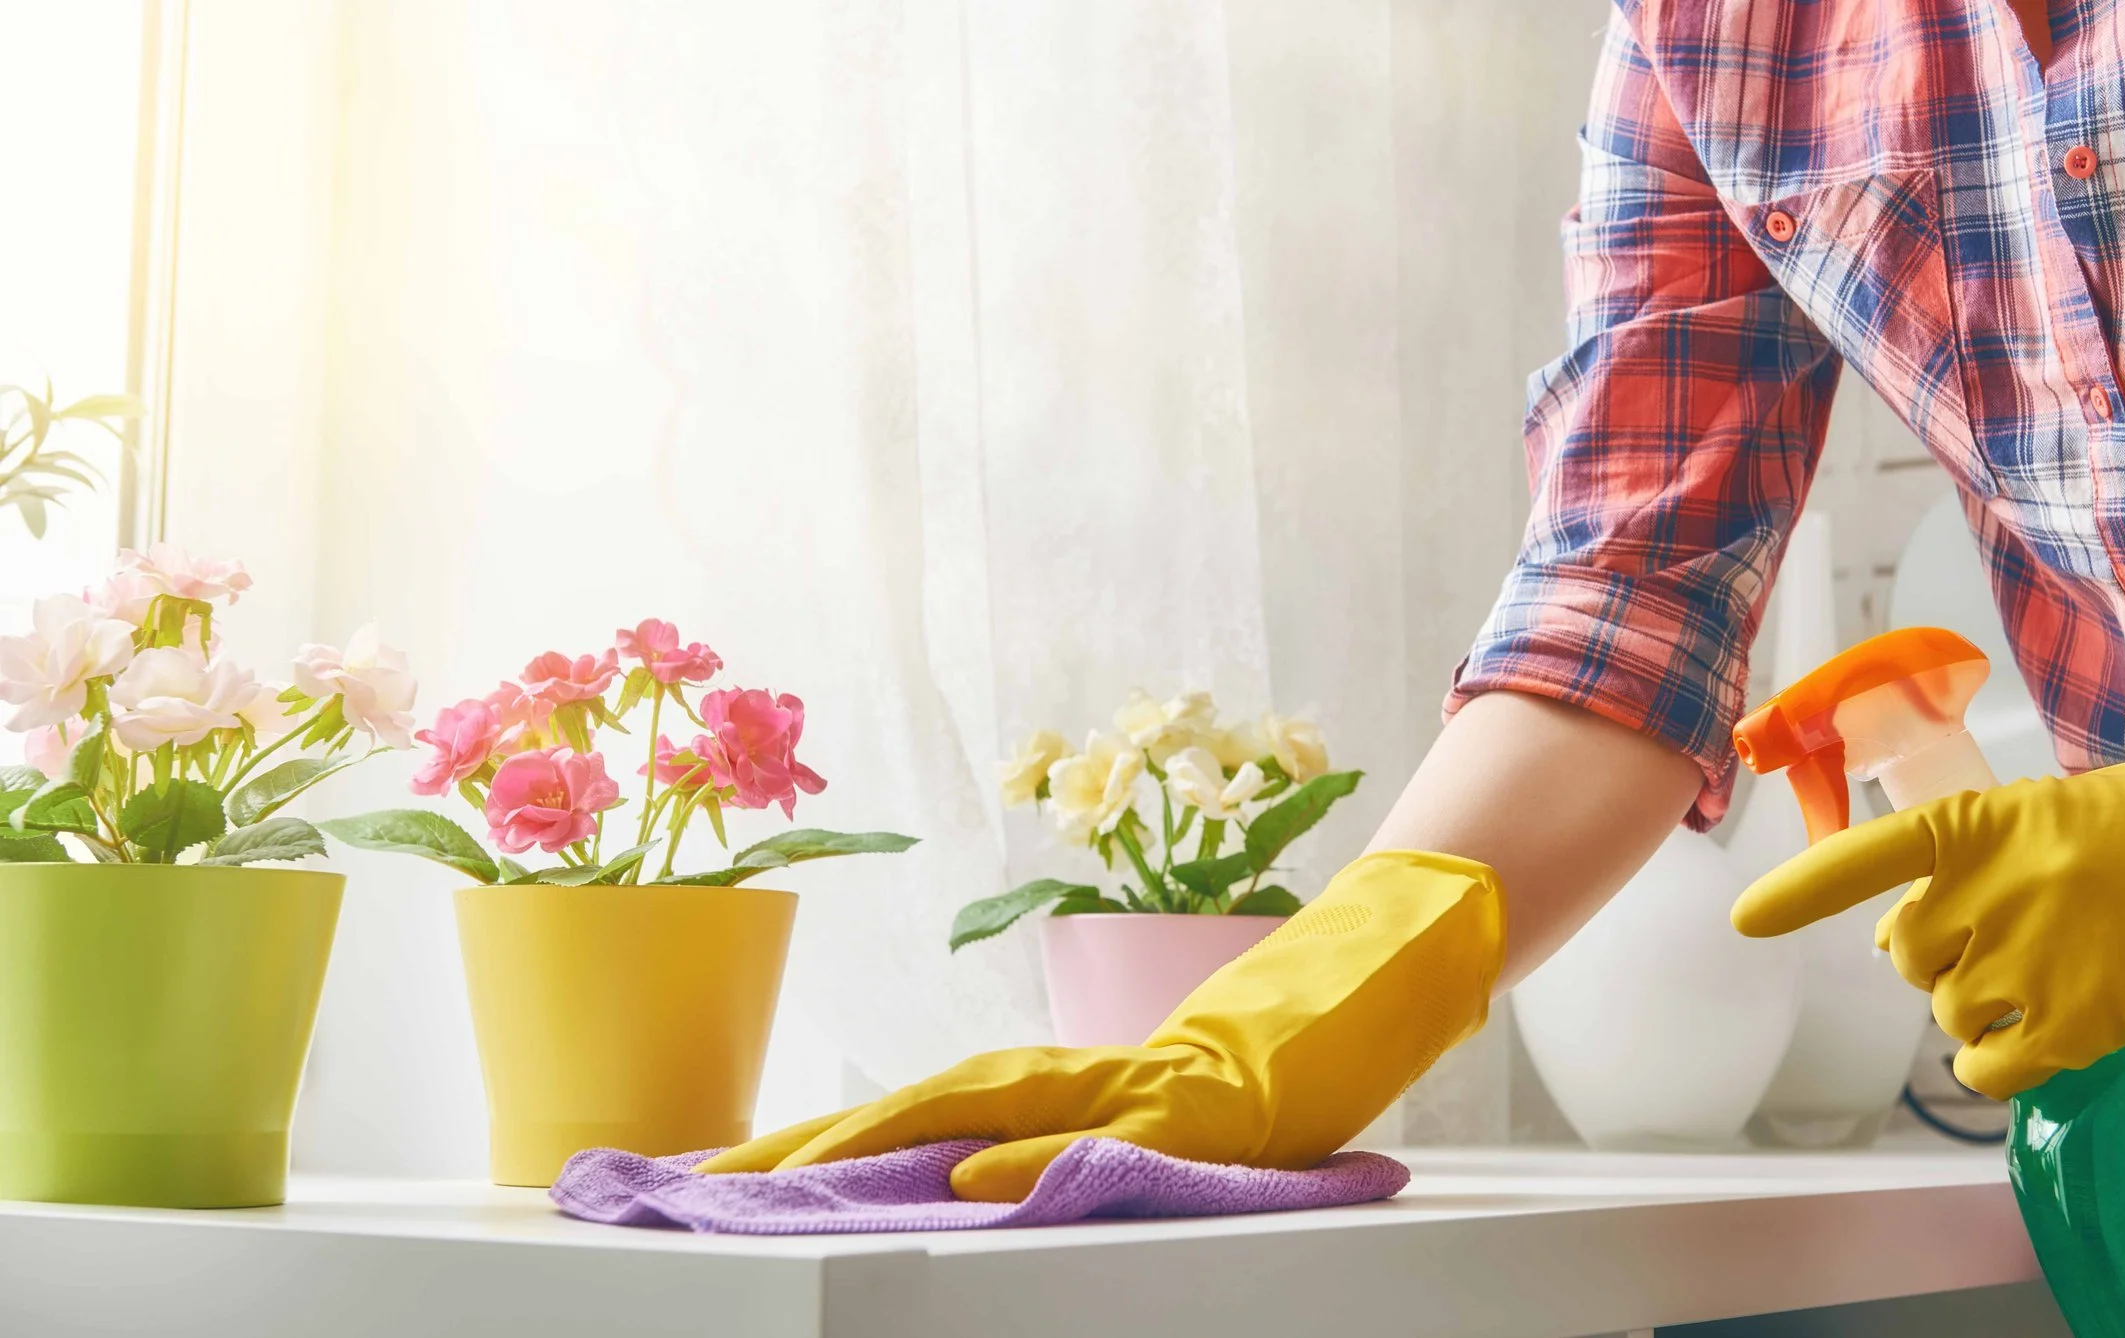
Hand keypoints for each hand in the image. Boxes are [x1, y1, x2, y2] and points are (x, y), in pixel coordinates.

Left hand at [700, 850, 1505, 1200]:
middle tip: (705, 1179)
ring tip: (787, 1170)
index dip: (806, 1138)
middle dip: (804, 1143)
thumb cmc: (1214, 1082)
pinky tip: (967, 1174)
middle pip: (908, 1106)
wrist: (1328, 1024)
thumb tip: (936, 1177)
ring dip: (875, 1139)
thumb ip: (1029, 1142)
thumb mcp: (1108, 1125)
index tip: (715, 1174)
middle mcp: (1054, 1078)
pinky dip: (1024, 1154)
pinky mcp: (1177, 1106)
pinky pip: (1089, 1138)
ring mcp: (1112, 1088)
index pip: (899, 1110)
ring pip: (974, 1111)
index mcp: (1030, 1085)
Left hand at [1732, 588, 2124, 1098]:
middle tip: (2012, 940)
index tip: (1743, 923)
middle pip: (1910, 956)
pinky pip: (1991, 1066)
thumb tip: (1897, 940)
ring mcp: (2029, 956)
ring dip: (1981, 1008)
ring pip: (1949, 1012)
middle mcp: (1987, 890)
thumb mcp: (2043, 819)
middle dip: (1943, 958)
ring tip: (2051, 973)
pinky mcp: (2077, 1018)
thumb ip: (1968, 867)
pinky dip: (1996, 1064)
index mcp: (1975, 825)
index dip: (1799, 894)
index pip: (1863, 860)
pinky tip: (2030, 1043)